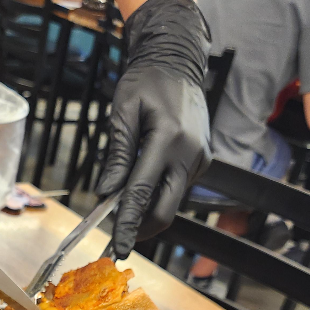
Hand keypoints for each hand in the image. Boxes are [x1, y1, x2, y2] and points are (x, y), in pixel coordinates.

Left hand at [98, 0, 210, 259]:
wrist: (178, 61)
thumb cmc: (146, 81)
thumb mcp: (123, 111)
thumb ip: (116, 153)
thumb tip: (106, 193)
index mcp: (168, 139)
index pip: (142, 194)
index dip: (127, 225)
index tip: (116, 248)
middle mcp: (189, 154)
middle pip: (164, 210)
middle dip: (140, 229)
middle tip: (117, 239)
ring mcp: (199, 159)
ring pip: (170, 202)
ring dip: (147, 211)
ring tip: (124, 208)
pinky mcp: (203, 161)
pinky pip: (177, 188)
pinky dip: (158, 195)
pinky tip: (143, 184)